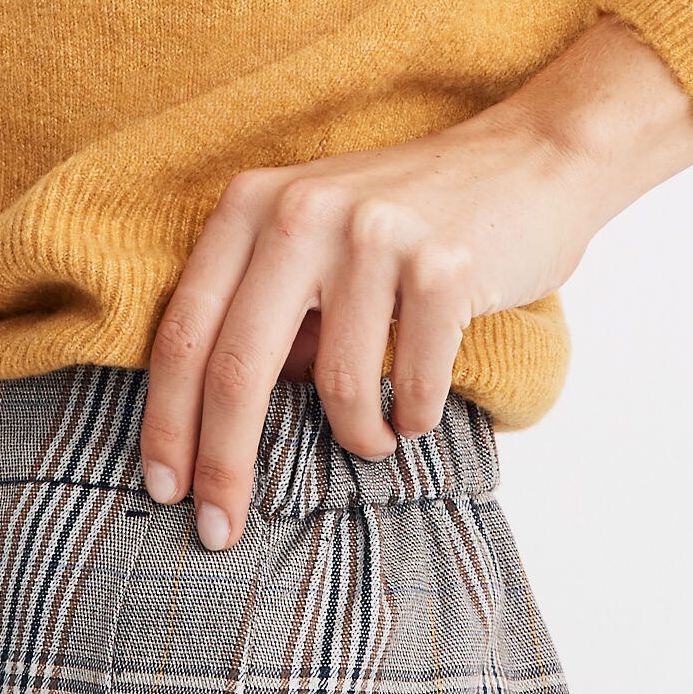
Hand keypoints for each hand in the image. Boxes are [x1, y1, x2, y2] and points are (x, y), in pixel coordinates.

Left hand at [139, 16, 692, 547]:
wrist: (530, 161)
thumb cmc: (411, 220)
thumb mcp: (315, 241)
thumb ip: (265, 311)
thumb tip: (219, 426)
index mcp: (252, 205)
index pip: (185, 333)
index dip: (167, 422)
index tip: (162, 490)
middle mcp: (302, 211)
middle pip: (235, 368)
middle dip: (224, 464)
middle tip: (220, 532)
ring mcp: (374, 235)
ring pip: (337, 386)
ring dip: (356, 438)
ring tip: (374, 440)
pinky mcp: (444, 264)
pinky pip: (412, 385)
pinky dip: (414, 418)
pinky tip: (417, 413)